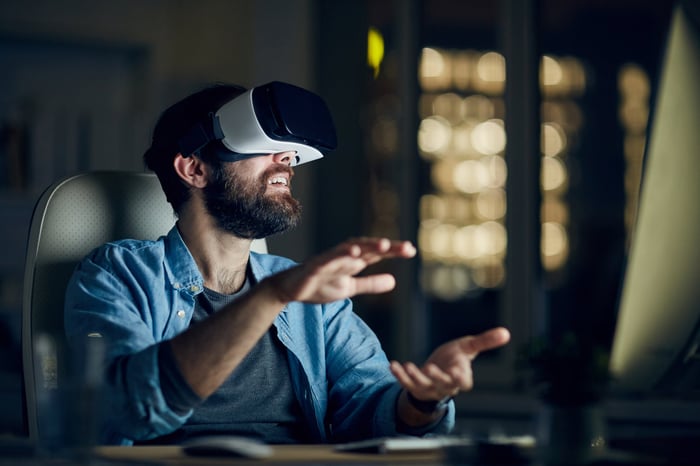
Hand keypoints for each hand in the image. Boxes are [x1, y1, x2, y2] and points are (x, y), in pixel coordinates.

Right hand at [267, 237, 415, 303]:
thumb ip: (370, 284)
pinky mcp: (315, 266)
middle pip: (367, 248)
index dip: (393, 251)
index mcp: (352, 261)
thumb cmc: (319, 284)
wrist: (290, 290)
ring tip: (383, 246)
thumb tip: (394, 281)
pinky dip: (340, 255)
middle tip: (405, 247)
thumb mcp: (349, 288)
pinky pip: (329, 259)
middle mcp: (343, 256)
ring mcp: (329, 260)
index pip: (376, 254)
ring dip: (366, 246)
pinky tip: (353, 254)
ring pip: (350, 250)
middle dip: (385, 247)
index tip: (411, 250)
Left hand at [390, 327, 510, 401]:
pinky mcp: (415, 387)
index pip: (464, 382)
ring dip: (415, 377)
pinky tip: (393, 365)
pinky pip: (407, 384)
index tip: (458, 371)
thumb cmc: (455, 358)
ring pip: (423, 386)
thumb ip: (485, 341)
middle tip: (430, 368)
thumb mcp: (468, 348)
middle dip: (436, 377)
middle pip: (442, 385)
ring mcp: (430, 387)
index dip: (461, 378)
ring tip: (409, 366)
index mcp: (461, 376)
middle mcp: (445, 385)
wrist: (436, 370)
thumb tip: (506, 332)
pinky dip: (400, 376)